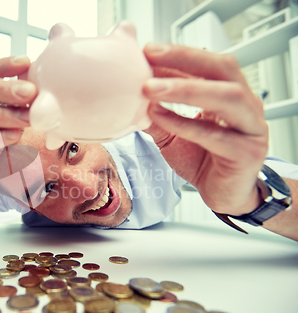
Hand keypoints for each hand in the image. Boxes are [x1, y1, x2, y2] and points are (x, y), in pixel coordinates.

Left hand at [142, 43, 267, 215]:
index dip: (179, 55)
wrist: (224, 195)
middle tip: (151, 56)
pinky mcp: (246, 153)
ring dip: (185, 89)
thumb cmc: (203, 160)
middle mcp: (246, 106)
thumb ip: (156, 114)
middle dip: (185, 59)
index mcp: (230, 95)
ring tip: (150, 88)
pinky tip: (159, 116)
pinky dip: (184, 123)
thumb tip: (128, 95)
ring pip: (225, 97)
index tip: (147, 51)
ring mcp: (250, 128)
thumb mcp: (172, 134)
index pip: (208, 64)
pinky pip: (214, 134)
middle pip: (222, 69)